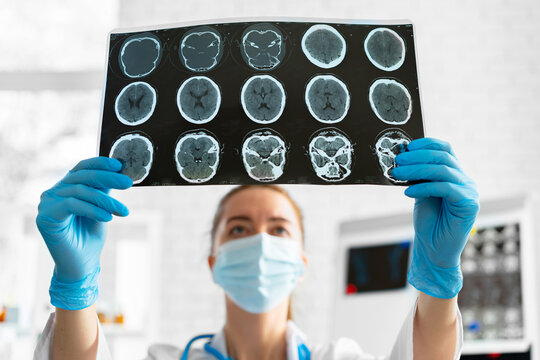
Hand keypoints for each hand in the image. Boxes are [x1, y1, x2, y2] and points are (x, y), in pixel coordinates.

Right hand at [36, 157, 131, 309]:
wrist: (81, 266)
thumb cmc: (91, 237)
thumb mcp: (102, 207)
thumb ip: (104, 189)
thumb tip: (118, 170)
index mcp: (66, 187)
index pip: (82, 168)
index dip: (100, 163)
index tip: (120, 165)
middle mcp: (53, 192)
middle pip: (82, 177)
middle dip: (108, 178)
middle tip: (128, 183)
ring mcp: (47, 204)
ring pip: (80, 191)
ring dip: (105, 200)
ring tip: (123, 211)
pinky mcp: (45, 217)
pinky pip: (72, 205)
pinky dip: (93, 210)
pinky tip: (108, 218)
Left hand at [391, 138, 478, 297]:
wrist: (434, 249)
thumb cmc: (428, 222)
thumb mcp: (420, 193)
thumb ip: (418, 176)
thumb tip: (403, 158)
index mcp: (455, 174)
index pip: (445, 149)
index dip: (427, 144)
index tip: (407, 147)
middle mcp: (465, 180)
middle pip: (443, 157)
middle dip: (417, 157)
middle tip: (398, 160)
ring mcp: (469, 191)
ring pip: (443, 170)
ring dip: (417, 170)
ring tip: (397, 173)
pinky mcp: (469, 204)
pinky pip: (445, 188)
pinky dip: (424, 187)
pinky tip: (408, 192)